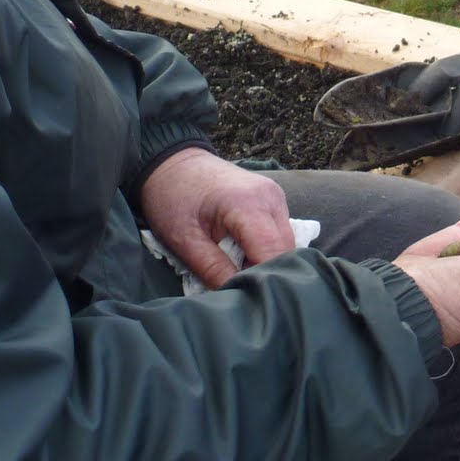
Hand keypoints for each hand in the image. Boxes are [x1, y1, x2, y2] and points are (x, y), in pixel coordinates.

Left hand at [136, 148, 297, 289]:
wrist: (173, 162)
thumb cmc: (171, 197)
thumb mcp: (183, 239)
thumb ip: (213, 269)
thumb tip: (238, 297)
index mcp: (247, 204)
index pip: (272, 255)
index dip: (261, 280)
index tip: (241, 295)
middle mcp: (271, 197)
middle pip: (285, 251)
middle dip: (266, 273)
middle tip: (238, 287)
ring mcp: (276, 196)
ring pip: (287, 244)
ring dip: (267, 262)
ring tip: (238, 270)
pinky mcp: (274, 199)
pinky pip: (281, 233)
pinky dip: (267, 250)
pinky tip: (244, 256)